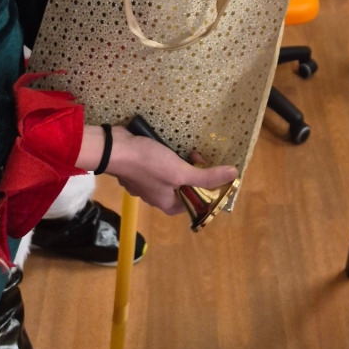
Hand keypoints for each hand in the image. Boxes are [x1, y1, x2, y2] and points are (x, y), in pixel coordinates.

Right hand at [77, 125, 237, 215]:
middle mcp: (157, 196)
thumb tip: (234, 175)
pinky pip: (160, 164)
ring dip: (181, 162)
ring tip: (188, 148)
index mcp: (168, 204)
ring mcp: (147, 181)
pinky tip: (172, 144)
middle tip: (199, 156)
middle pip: (185, 187)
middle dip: (195, 172)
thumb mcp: (180, 172)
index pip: (196, 202)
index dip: (207, 189)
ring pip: (172, 174)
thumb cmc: (148, 165)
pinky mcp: (141, 167)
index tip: (212, 172)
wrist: (115, 149)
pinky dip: (168, 155)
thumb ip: (206, 176)